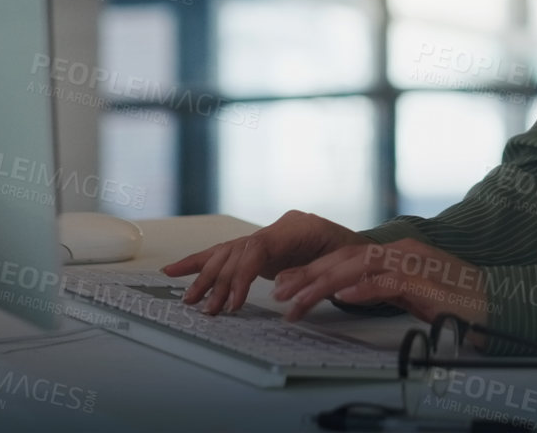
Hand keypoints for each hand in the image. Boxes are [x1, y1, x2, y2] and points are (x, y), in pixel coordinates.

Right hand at [161, 209, 366, 314]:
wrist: (362, 251)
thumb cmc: (354, 259)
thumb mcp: (339, 265)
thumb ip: (310, 273)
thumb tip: (278, 284)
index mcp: (298, 227)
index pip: (258, 247)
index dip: (242, 275)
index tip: (234, 302)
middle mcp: (278, 227)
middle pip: (238, 251)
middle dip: (220, 282)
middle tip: (208, 309)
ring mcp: (267, 236)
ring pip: (227, 253)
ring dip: (206, 277)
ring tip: (190, 299)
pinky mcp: (259, 249)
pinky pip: (226, 253)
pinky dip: (200, 262)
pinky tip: (174, 270)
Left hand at [270, 238, 488, 344]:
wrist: (492, 302)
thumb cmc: (453, 299)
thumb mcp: (407, 292)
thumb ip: (379, 287)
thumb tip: (346, 293)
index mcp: (395, 252)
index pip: (346, 257)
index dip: (314, 269)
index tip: (287, 283)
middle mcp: (400, 251)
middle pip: (345, 258)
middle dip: (309, 275)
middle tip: (281, 291)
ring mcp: (412, 262)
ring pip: (359, 267)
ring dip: (325, 284)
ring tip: (299, 301)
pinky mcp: (425, 280)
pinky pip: (389, 281)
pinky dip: (364, 288)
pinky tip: (344, 297)